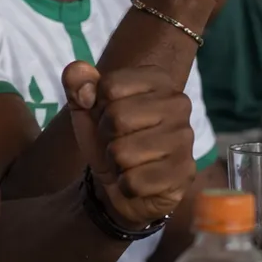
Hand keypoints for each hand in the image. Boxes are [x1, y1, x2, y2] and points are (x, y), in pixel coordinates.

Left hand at [64, 62, 196, 227]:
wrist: (124, 184)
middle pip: (116, 117)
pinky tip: (139, 180)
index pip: (109, 86)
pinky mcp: (184, 173)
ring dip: (115, 163)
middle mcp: (178, 102)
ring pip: (122, 152)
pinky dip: (127, 185)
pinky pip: (134, 181)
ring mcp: (185, 138)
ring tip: (128, 161)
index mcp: (157, 79)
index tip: (108, 117)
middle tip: (117, 142)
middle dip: (106, 136)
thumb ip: (77, 81)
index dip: (98, 107)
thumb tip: (81, 76)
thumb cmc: (108, 138)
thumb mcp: (85, 107)